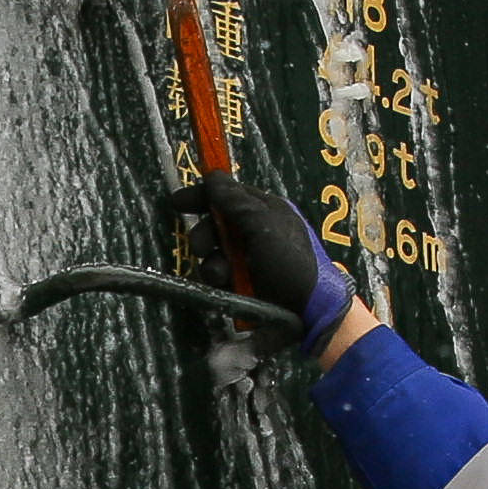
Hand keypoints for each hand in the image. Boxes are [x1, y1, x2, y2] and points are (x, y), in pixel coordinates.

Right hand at [190, 171, 353, 351]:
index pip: (229, 194)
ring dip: (212, 262)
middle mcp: (257, 231)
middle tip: (203, 247)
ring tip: (221, 275)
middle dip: (206, 235)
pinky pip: (220, 275)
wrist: (310, 312)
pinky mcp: (244, 282)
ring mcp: (250, 258)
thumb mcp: (264, 227)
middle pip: (216, 224)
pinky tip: (225, 286)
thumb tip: (212, 176)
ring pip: (215, 252)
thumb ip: (235, 202)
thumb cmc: (291, 263)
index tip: (178, 203)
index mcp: (266, 210)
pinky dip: (219, 280)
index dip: (203, 195)